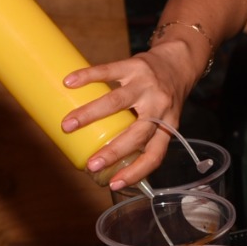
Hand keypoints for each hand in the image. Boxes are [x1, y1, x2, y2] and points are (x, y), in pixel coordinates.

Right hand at [60, 40, 198, 189]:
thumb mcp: (165, 119)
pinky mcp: (135, 65)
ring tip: (67, 125)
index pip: (156, 155)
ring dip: (90, 115)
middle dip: (113, 151)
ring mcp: (147, 85)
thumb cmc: (166, 97)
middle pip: (137, 133)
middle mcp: (160, 107)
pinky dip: (87, 77)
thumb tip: (109, 161)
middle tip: (91, 164)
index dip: (137, 172)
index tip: (114, 184)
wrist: (179, 60)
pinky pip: (108, 71)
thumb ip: (143, 137)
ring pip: (117, 102)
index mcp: (168, 125)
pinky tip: (69, 82)